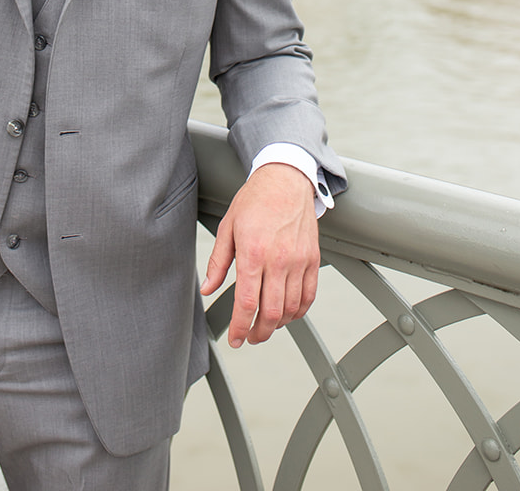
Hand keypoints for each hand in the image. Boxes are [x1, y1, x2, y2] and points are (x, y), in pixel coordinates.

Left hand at [200, 163, 319, 347]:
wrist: (285, 180)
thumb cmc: (255, 200)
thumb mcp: (227, 227)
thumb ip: (218, 262)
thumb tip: (207, 289)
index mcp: (253, 252)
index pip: (247, 303)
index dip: (239, 327)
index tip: (235, 338)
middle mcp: (278, 260)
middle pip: (270, 313)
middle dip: (258, 333)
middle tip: (250, 337)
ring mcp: (298, 261)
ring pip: (290, 309)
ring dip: (277, 325)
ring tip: (265, 325)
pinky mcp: (312, 259)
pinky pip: (308, 296)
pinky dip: (298, 312)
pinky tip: (287, 313)